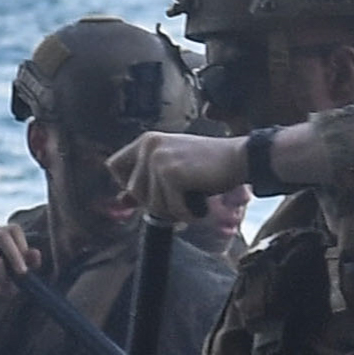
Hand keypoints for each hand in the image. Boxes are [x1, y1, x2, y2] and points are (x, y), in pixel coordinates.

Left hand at [105, 131, 243, 219]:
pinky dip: (188, 212)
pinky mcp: (171, 173)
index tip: (151, 191)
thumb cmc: (209, 166)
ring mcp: (158, 158)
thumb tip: (121, 201)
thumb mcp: (172, 170)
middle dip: (157, 202)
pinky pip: (171, 208)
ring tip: (194, 197)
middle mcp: (148, 146)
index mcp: (146, 141)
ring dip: (175, 210)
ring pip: (152, 204)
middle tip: (182, 197)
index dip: (128, 185)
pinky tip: (201, 202)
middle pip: (133, 192)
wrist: (239, 158)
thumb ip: (147, 183)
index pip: (114, 167)